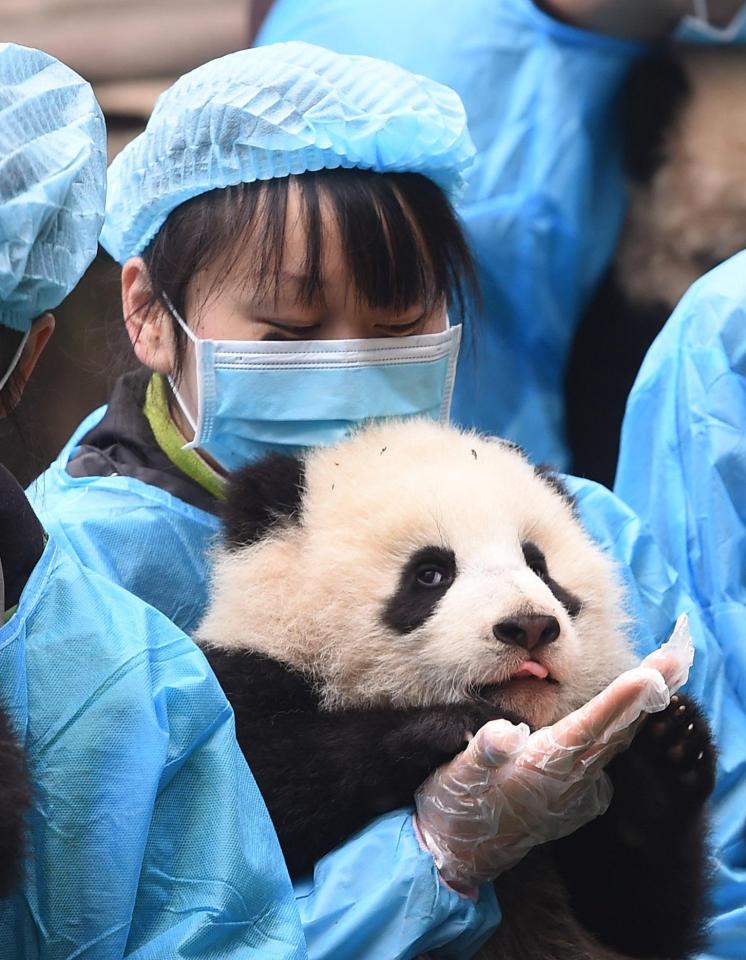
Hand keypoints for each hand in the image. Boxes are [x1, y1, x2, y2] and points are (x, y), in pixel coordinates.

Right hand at [414, 615, 693, 890]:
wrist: (460, 853)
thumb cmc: (458, 804)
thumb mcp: (460, 772)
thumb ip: (485, 750)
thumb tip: (506, 732)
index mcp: (544, 767)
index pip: (590, 726)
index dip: (620, 700)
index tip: (649, 677)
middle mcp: (570, 782)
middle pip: (616, 733)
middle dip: (643, 696)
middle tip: (671, 661)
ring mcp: (578, 795)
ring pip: (615, 748)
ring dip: (637, 714)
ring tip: (657, 681)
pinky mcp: (577, 801)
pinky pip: (606, 764)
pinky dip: (619, 736)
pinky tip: (625, 721)